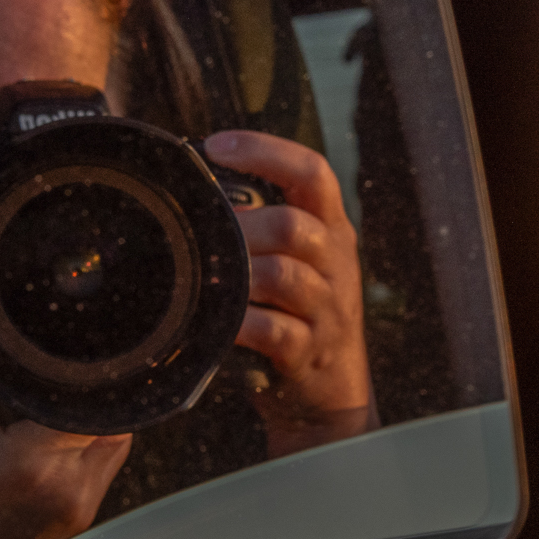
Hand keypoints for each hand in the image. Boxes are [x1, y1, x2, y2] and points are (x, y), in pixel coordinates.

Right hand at [0, 358, 131, 538]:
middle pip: (114, 418)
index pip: (95, 399)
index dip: (88, 373)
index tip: (67, 356)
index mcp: (30, 460)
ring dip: (90, 422)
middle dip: (86, 395)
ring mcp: (77, 512)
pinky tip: (44, 447)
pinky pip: (100, 471)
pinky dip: (83, 450)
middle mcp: (66, 489)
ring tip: (38, 418)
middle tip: (43, 386)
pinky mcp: (77, 526)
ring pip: (114, 444)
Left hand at [203, 130, 376, 457]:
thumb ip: (262, 228)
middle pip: (295, 225)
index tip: (216, 145)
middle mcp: (337, 264)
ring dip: (238, 273)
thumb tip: (200, 196)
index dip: (266, 150)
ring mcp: (328, 310)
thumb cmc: (299, 317)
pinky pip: (274, 329)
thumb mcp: (297, 263)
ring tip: (210, 276)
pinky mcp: (310, 352)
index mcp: (332, 230)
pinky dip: (240, 322)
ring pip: (284, 275)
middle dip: (242, 227)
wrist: (329, 394)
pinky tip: (219, 320)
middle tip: (206, 234)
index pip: (312, 172)